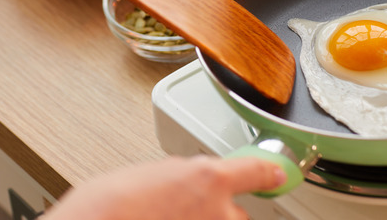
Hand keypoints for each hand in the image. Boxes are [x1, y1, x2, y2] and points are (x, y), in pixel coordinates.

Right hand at [43, 155, 285, 219]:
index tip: (279, 174)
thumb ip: (182, 178)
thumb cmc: (107, 206)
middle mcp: (219, 213)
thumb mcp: (151, 175)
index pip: (255, 172)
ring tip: (158, 219)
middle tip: (175, 212)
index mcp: (208, 178)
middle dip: (213, 214)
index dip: (269, 172)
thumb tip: (191, 183)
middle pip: (232, 213)